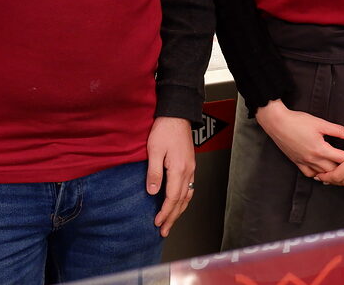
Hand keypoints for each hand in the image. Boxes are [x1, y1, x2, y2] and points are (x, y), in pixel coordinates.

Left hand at [146, 117, 194, 235]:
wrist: (177, 114)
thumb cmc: (164, 129)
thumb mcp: (154, 150)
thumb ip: (154, 172)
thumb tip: (152, 192)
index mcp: (178, 169)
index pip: (172, 198)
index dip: (165, 212)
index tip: (157, 222)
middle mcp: (188, 171)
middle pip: (181, 201)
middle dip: (172, 217)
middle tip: (164, 230)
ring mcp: (191, 169)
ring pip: (187, 196)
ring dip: (179, 211)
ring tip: (171, 222)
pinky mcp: (190, 165)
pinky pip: (190, 188)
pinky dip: (184, 200)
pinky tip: (179, 204)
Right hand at [256, 100, 343, 178]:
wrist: (277, 123)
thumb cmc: (298, 121)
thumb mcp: (320, 123)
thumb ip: (338, 130)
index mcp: (321, 149)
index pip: (342, 160)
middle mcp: (313, 159)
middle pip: (333, 171)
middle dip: (343, 168)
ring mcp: (304, 162)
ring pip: (322, 175)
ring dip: (331, 173)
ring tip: (339, 169)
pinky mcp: (297, 162)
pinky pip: (309, 174)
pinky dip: (317, 174)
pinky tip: (321, 170)